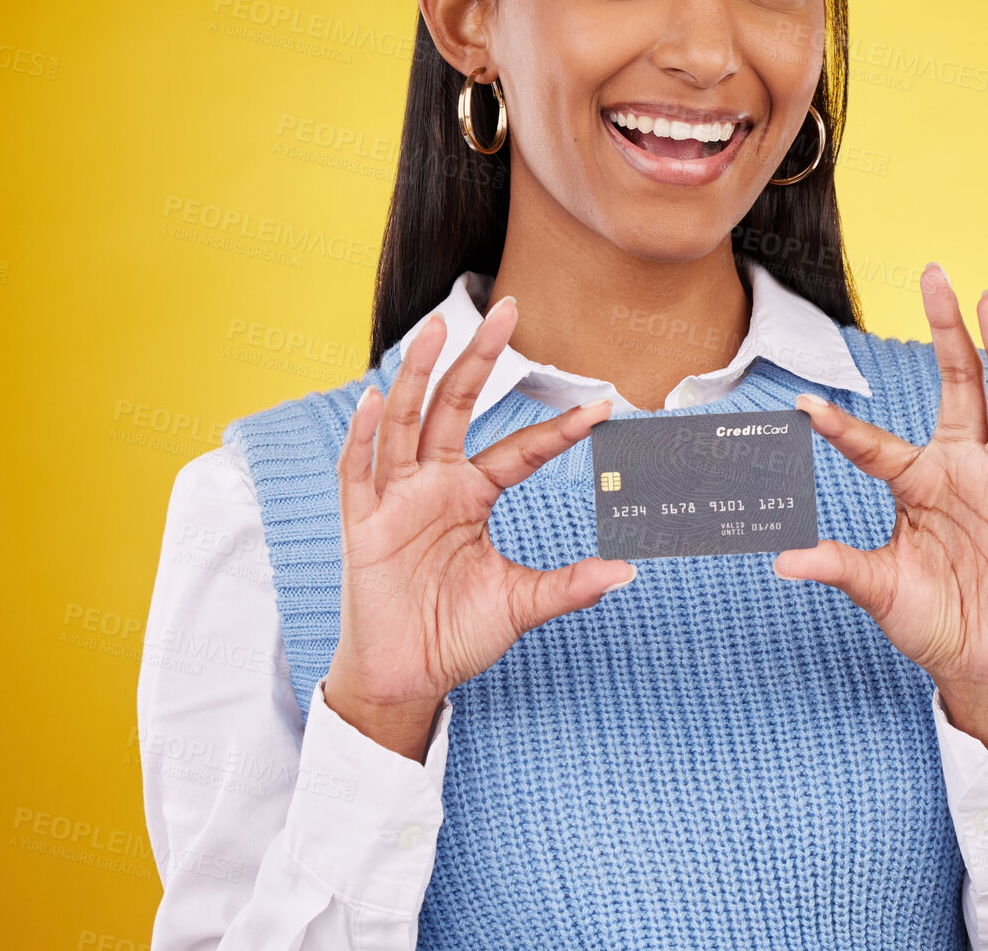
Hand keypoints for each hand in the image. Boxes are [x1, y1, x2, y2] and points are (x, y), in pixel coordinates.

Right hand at [324, 296, 635, 753]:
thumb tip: (627, 572)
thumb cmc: (455, 635)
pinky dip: (365, 435)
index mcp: (473, 495)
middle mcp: (435, 484)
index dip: (558, 428)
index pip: (520, 449)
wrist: (407, 678)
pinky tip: (375, 398)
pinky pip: (360, 472)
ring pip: (407, 422)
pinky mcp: (363, 524)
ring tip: (437, 328)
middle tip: (506, 308)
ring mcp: (396, 499)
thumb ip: (568, 586)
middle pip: (456, 406)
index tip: (601, 406)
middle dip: (480, 358)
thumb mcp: (520, 604)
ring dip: (418, 374)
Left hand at [773, 263, 987, 753]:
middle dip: (945, 329)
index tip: (804, 407)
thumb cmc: (932, 620)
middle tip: (932, 272)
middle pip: (956, 383)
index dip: (842, 427)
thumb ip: (838, 567)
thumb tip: (781, 560)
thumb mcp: (878, 588)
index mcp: (916, 481)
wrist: (983, 665)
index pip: (874, 444)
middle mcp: (960, 468)